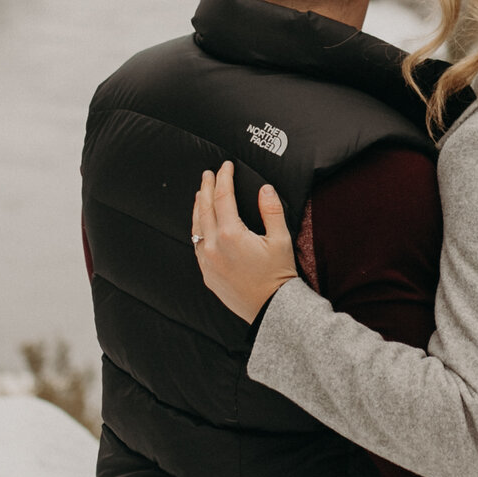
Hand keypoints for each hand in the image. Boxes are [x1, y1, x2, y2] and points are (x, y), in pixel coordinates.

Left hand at [192, 161, 296, 322]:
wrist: (271, 310)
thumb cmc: (278, 276)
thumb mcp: (281, 240)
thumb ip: (271, 211)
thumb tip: (265, 189)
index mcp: (231, 234)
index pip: (222, 196)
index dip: (223, 178)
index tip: (226, 166)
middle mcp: (213, 246)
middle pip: (205, 208)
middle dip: (206, 187)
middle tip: (208, 174)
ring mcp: (207, 261)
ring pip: (196, 226)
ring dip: (198, 207)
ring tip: (200, 194)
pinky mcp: (207, 274)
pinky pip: (197, 245)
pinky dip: (198, 229)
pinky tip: (202, 225)